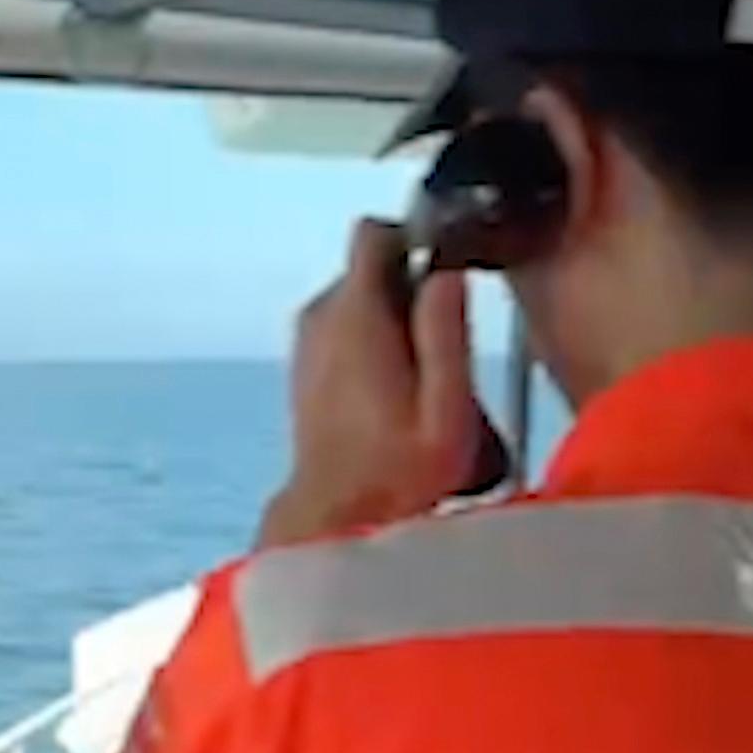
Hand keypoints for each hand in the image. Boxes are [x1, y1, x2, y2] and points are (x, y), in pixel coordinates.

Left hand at [258, 218, 480, 550]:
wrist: (336, 518)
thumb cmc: (397, 473)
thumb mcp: (445, 408)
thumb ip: (445, 332)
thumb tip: (446, 273)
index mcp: (356, 317)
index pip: (373, 234)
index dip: (415, 238)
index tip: (447, 271)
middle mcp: (321, 318)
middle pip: (372, 267)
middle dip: (412, 289)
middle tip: (445, 347)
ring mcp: (307, 341)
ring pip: (360, 298)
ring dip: (394, 319)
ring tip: (422, 377)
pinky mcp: (306, 365)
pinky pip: (346, 328)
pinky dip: (373, 342)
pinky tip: (395, 391)